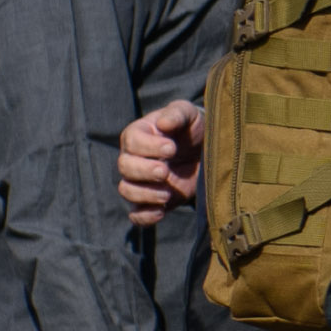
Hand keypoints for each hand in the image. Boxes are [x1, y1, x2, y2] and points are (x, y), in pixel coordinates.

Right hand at [113, 98, 203, 220]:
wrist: (205, 150)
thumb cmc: (193, 127)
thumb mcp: (188, 114)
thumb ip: (176, 114)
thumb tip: (164, 123)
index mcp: (139, 134)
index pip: (132, 141)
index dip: (149, 147)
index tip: (171, 148)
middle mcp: (134, 158)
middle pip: (124, 167)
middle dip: (144, 171)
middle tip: (165, 172)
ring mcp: (141, 181)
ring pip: (126, 190)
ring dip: (145, 194)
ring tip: (167, 194)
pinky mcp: (151, 201)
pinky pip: (136, 214)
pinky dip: (145, 216)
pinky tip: (161, 212)